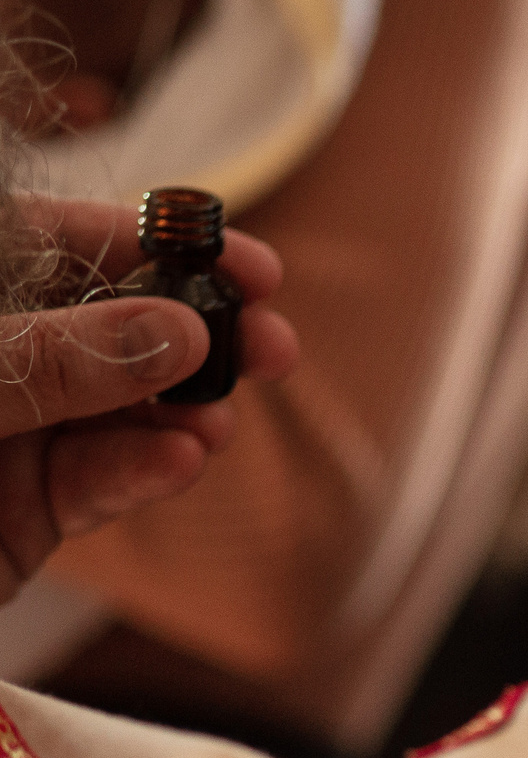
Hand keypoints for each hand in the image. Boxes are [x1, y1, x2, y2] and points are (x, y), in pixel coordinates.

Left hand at [0, 195, 296, 599]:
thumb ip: (55, 358)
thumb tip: (177, 330)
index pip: (62, 244)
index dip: (158, 243)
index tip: (251, 267)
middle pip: (114, 330)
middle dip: (199, 339)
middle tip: (271, 349)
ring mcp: (11, 436)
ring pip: (120, 412)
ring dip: (182, 414)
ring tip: (211, 425)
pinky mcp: (25, 514)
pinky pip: (97, 485)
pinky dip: (144, 473)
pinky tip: (178, 464)